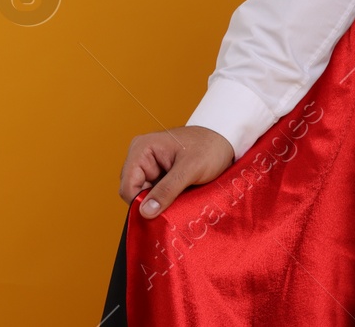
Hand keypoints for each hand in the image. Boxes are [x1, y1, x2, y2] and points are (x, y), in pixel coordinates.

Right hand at [118, 125, 234, 218]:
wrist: (226, 140)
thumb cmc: (210, 148)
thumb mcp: (191, 169)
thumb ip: (167, 190)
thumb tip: (145, 212)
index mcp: (142, 148)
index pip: (128, 187)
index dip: (140, 204)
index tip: (159, 213)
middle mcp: (140, 156)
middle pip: (134, 192)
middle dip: (151, 203)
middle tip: (173, 206)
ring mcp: (149, 165)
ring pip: (145, 195)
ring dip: (160, 202)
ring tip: (180, 199)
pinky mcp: (159, 173)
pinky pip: (155, 193)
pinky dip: (165, 199)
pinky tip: (179, 197)